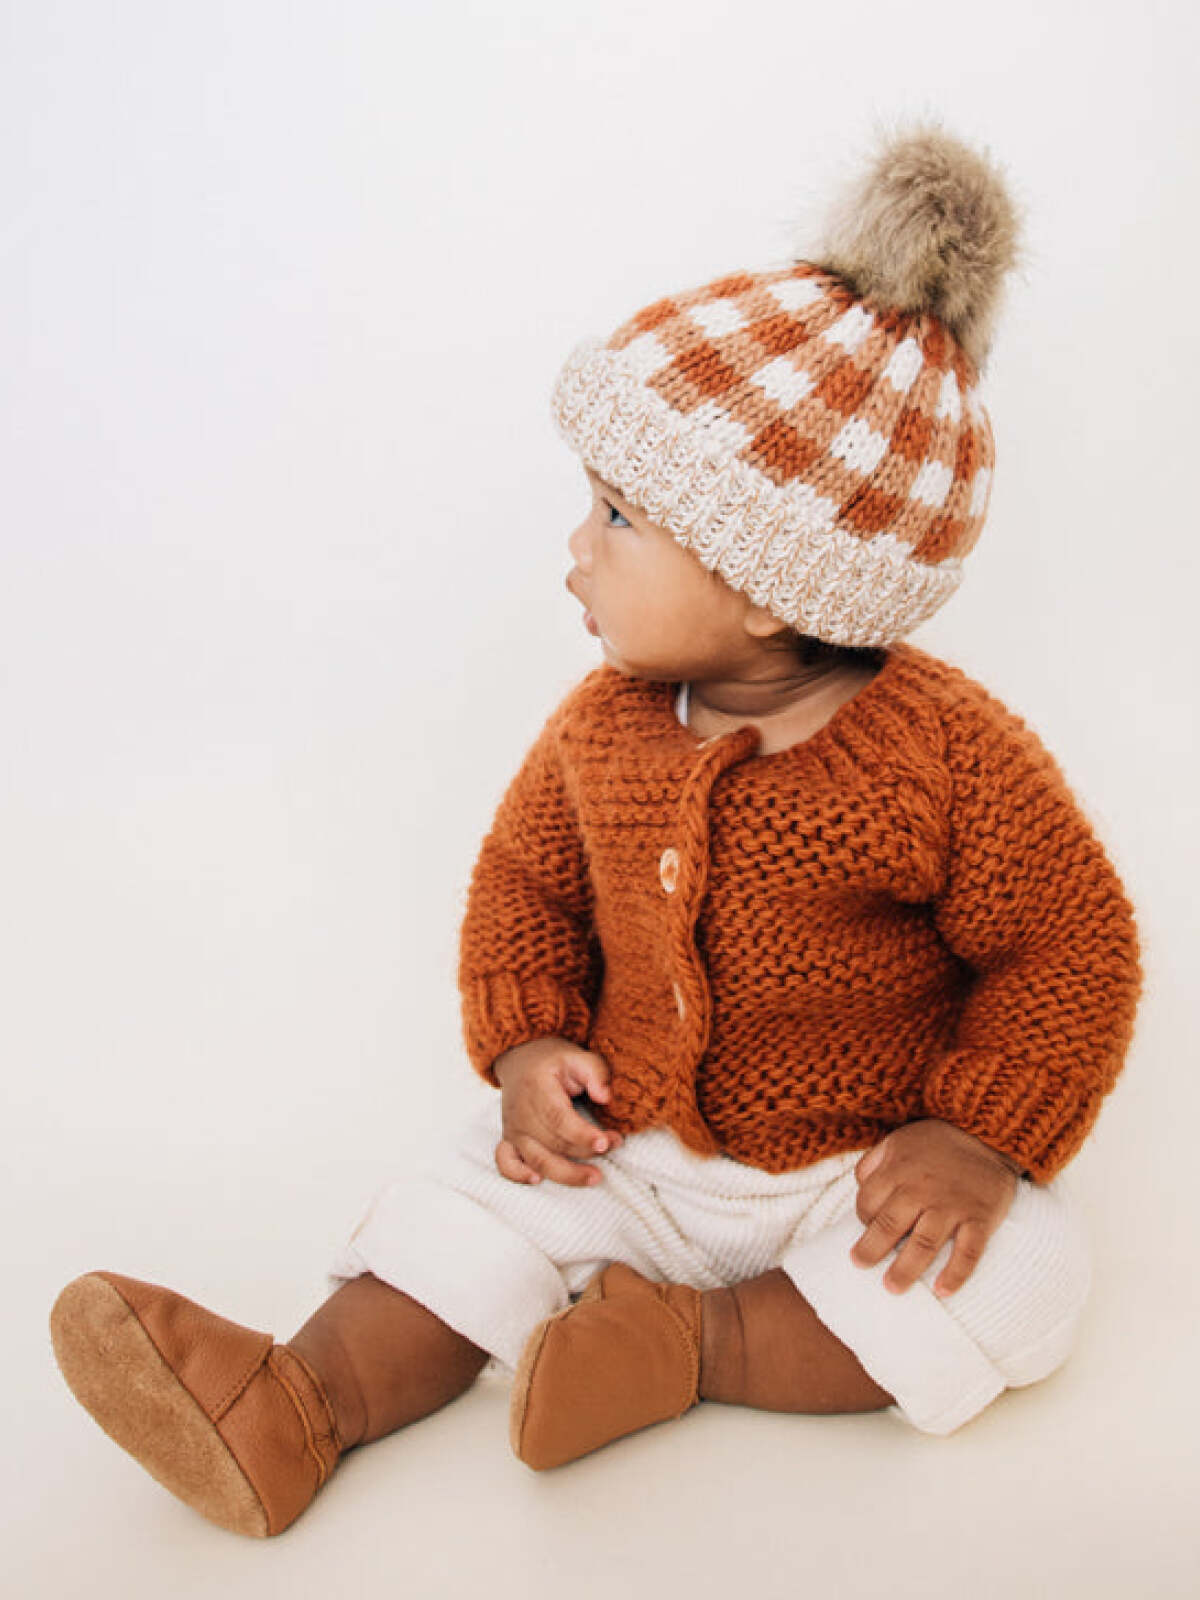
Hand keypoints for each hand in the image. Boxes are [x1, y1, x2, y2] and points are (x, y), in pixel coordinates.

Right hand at [492, 1037, 622, 1188]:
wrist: (520, 1060)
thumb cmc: (554, 1062)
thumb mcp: (577, 1057)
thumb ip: (595, 1073)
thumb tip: (605, 1097)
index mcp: (537, 1089)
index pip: (558, 1118)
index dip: (582, 1134)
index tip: (606, 1141)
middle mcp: (521, 1113)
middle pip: (553, 1143)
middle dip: (587, 1150)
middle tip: (614, 1145)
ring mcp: (513, 1130)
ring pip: (536, 1160)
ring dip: (566, 1174)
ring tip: (595, 1177)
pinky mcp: (509, 1140)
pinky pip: (506, 1164)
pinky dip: (518, 1175)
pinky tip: (538, 1180)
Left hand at [851, 1118, 1018, 1297]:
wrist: (990, 1135)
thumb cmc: (938, 1142)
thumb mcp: (899, 1139)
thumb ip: (874, 1161)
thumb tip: (858, 1186)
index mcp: (898, 1170)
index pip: (868, 1202)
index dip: (862, 1218)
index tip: (866, 1229)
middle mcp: (922, 1190)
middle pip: (889, 1226)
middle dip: (871, 1250)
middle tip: (860, 1265)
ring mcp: (953, 1206)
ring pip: (924, 1244)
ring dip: (906, 1270)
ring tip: (892, 1288)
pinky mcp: (980, 1219)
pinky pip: (968, 1252)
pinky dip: (956, 1273)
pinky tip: (942, 1292)